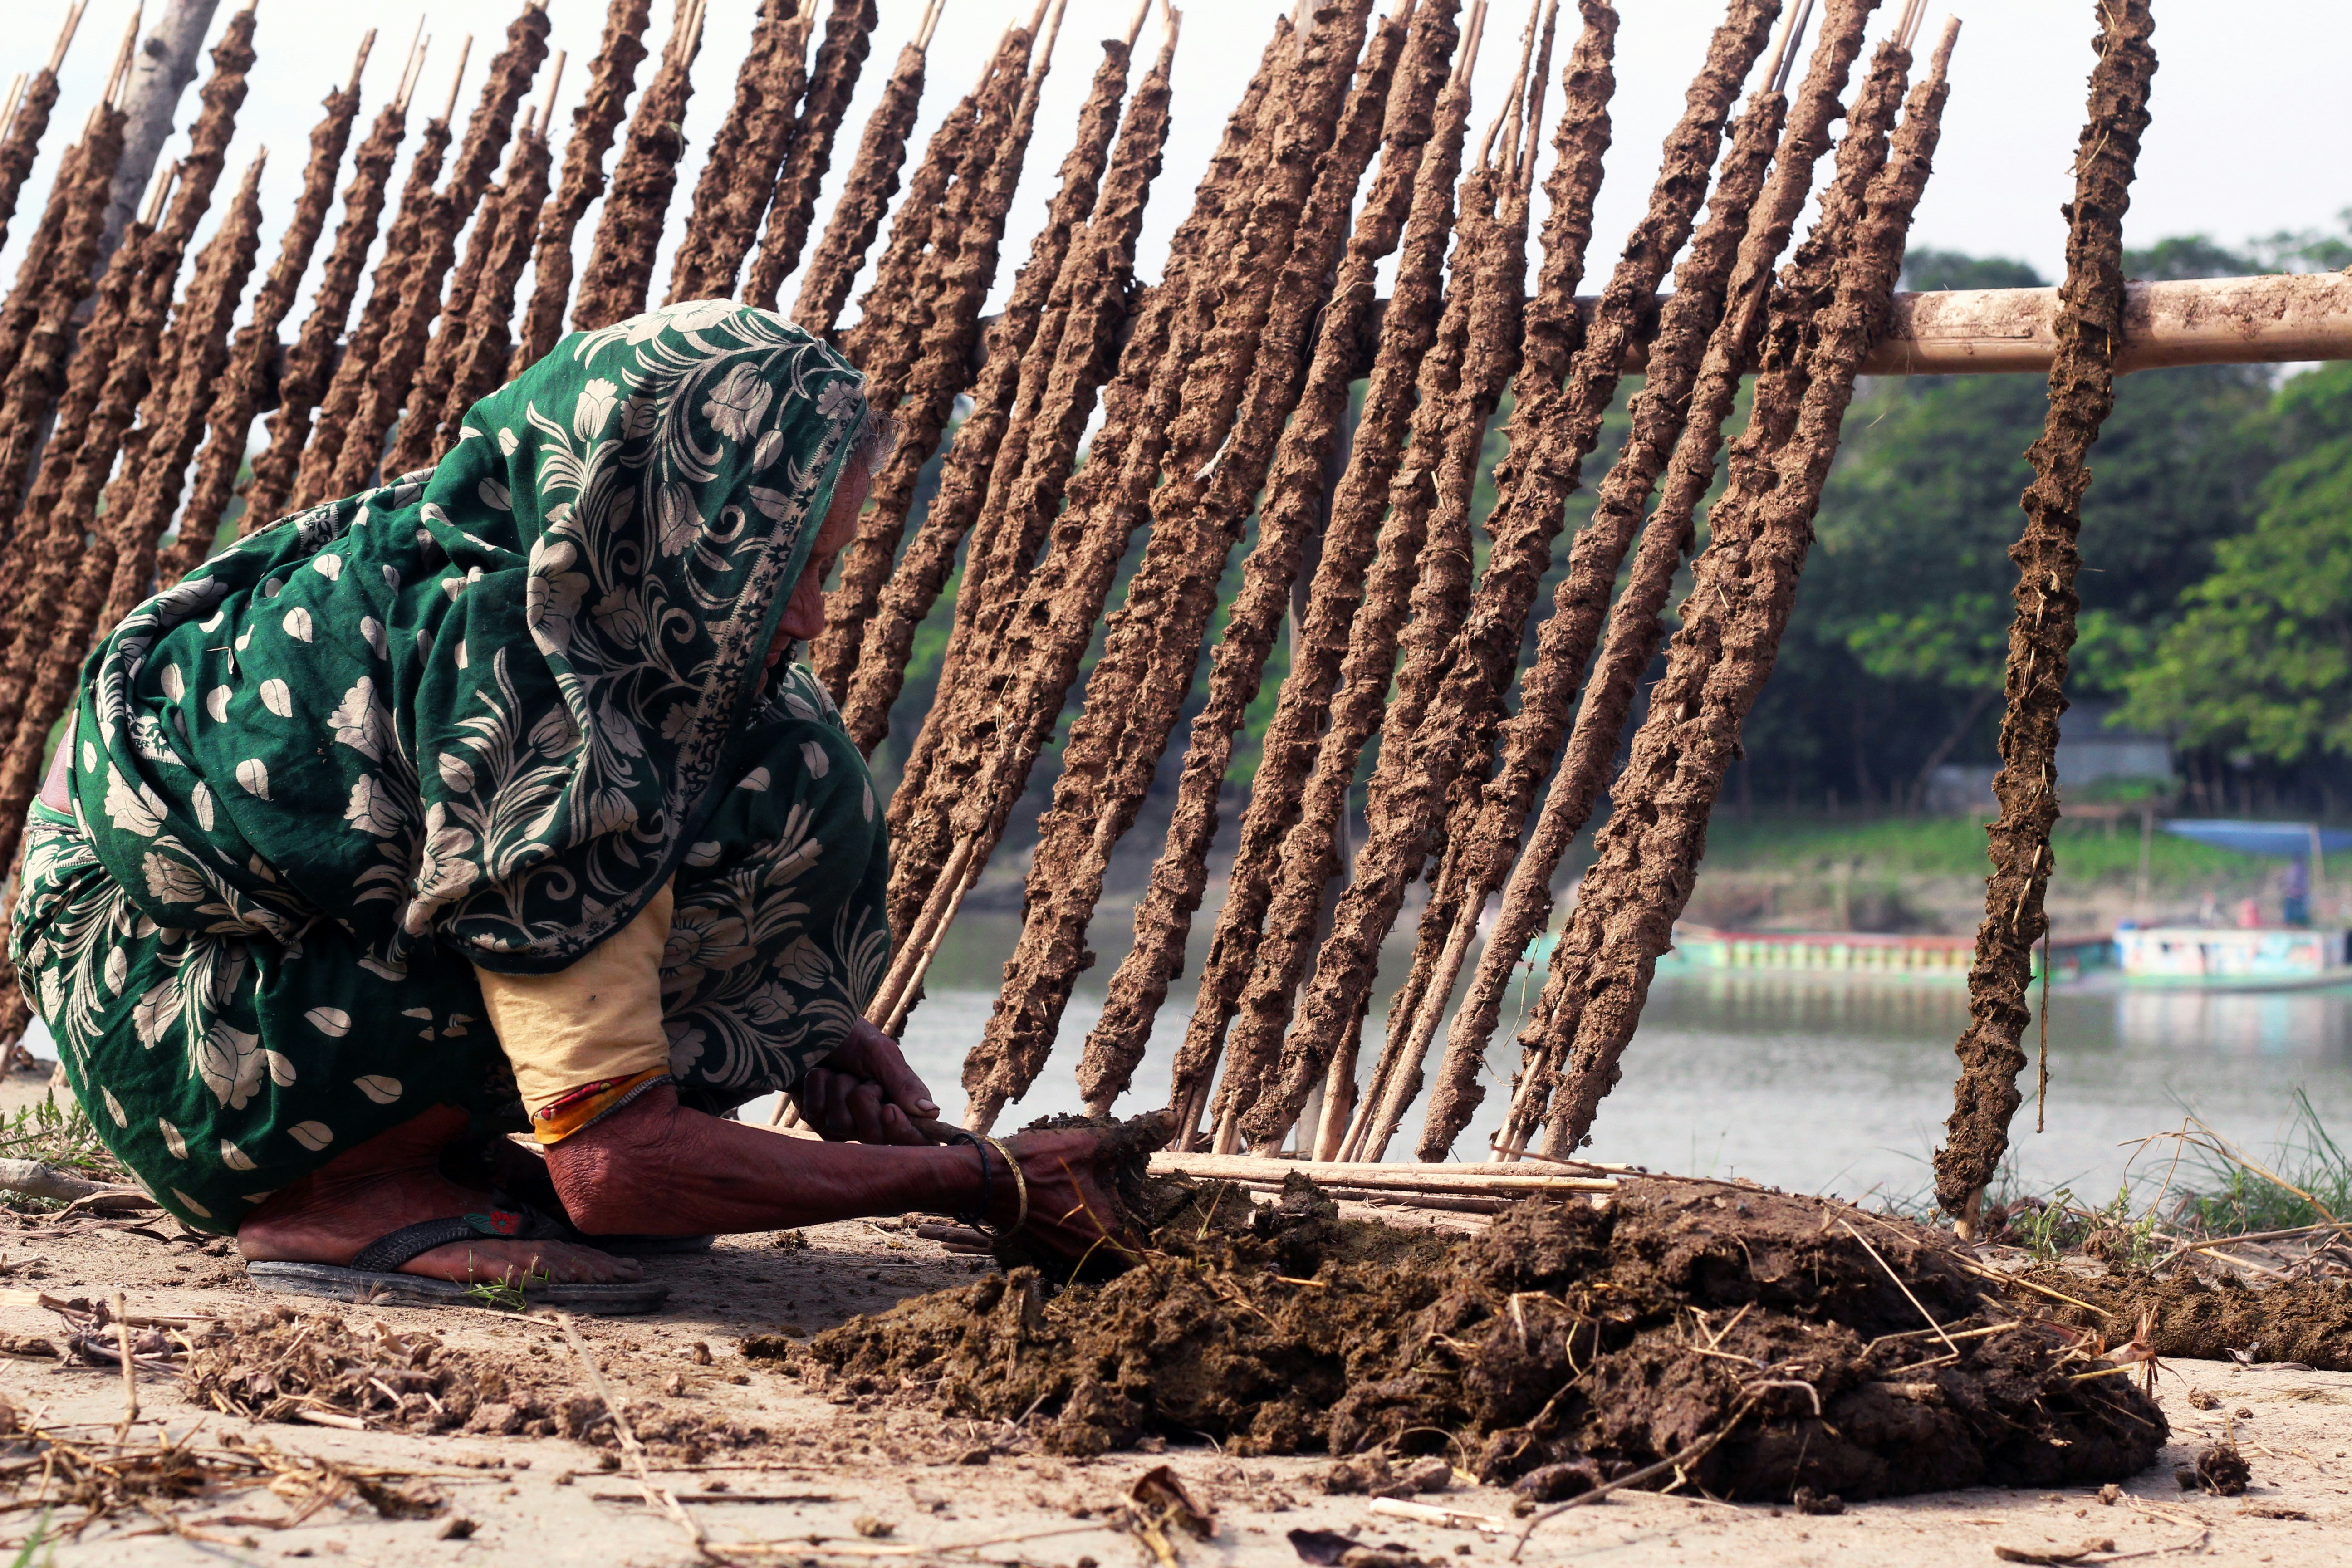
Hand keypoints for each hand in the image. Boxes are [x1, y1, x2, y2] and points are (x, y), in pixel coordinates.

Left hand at [796, 1019, 938, 1144]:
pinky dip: (816, 1088)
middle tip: (862, 1078)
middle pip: (875, 1136)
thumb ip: (904, 1083)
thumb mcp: (881, 1053)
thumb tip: (932, 1113)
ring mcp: (844, 1124)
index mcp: (900, 1104)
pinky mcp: (818, 1121)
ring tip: (838, 1070)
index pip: (915, 1138)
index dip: (903, 1132)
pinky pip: (816, 1115)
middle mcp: (874, 1120)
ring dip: (838, 1088)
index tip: (889, 1110)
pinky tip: (819, 1074)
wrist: (810, 1024)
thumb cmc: (851, 1035)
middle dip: (864, 1100)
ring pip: (842, 1124)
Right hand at [992, 1113, 1170, 1268]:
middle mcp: (1083, 1256)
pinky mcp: (1039, 1252)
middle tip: (1136, 1217)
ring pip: (1094, 1259)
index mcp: (1103, 1236)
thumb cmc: (1037, 1164)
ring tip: (1107, 1213)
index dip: (1159, 1251)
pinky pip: (1069, 1255)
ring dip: (1103, 1242)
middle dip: (1131, 1243)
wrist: (981, 1180)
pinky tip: (1075, 1214)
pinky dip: (1078, 1240)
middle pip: (1119, 1262)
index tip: (1167, 1239)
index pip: (1143, 1260)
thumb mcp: (1092, 1143)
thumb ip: (1136, 1135)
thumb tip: (1171, 1119)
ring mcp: (1058, 1257)